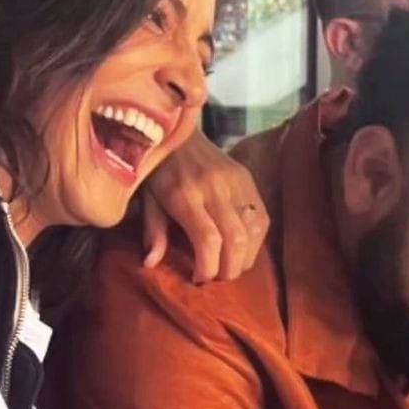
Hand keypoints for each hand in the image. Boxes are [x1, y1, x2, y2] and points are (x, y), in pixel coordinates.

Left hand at [141, 127, 269, 280]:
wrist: (179, 130)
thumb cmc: (157, 169)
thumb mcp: (147, 199)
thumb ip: (153, 230)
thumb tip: (151, 264)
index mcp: (184, 194)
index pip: (208, 239)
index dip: (208, 266)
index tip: (199, 278)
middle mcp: (214, 188)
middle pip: (235, 239)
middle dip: (230, 268)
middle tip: (218, 278)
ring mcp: (235, 181)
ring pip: (253, 231)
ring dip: (246, 257)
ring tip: (231, 266)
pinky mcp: (248, 178)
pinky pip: (261, 217)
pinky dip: (256, 240)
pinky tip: (243, 249)